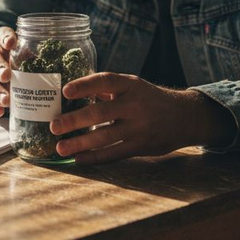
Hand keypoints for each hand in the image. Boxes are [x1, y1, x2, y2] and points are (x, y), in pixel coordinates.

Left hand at [50, 72, 236, 164]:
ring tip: (60, 148)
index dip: (84, 85)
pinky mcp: (141, 146)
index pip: (105, 80)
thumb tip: (73, 93)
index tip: (65, 91)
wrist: (185, 117)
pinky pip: (113, 154)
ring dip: (79, 144)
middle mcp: (135, 105)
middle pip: (100, 112)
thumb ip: (108, 89)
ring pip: (104, 137)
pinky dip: (94, 157)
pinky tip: (79, 159)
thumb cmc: (150, 100)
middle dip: (74, 120)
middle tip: (54, 126)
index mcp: (131, 85)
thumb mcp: (134, 86)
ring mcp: (139, 127)